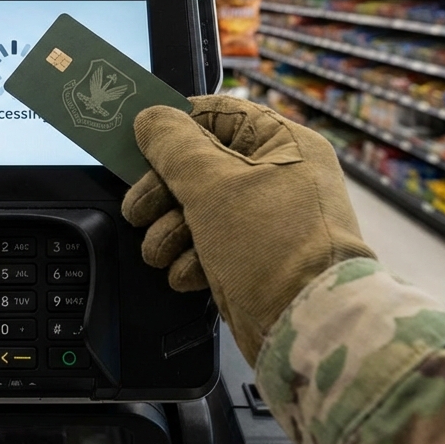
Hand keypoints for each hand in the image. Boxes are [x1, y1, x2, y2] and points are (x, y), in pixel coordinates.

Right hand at [121, 95, 374, 360]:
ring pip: (202, 209)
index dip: (175, 128)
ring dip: (171, 231)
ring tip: (159, 253)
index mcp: (283, 143)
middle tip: (137, 212)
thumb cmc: (268, 244)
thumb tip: (151, 118)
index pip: (218, 116)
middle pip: (202, 166)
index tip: (138, 144)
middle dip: (163, 193)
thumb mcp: (212, 184)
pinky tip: (186, 274)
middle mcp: (280, 176)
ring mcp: (270, 220)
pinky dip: (193, 259)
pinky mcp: (258, 259)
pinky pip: (214, 246)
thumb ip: (173, 146)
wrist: (307, 327)